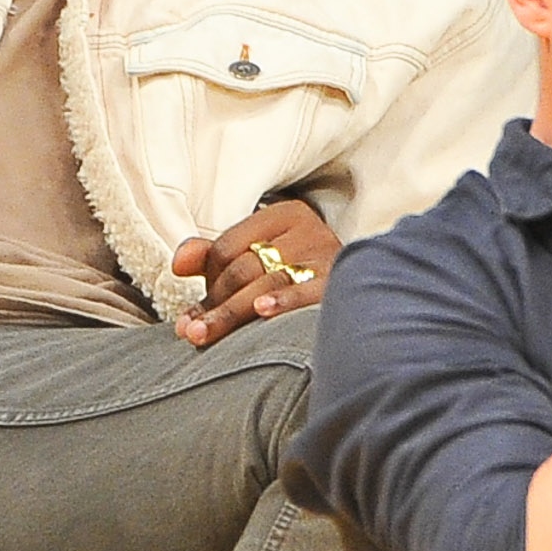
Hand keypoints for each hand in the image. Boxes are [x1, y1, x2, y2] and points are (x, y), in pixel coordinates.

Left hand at [171, 200, 339, 347]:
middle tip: (191, 332)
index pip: (228, 246)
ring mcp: (327, 257)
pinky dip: (282, 301)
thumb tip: (178, 263)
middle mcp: (308, 231)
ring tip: (203, 333)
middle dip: (214, 302)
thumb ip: (214, 257)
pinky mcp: (340, 285)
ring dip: (230, 312)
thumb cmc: (300, 273)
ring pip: (266, 282)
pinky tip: (262, 311)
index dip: (207, 278)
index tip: (195, 312)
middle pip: (245, 267)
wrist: (372, 287)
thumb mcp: (259, 256)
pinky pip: (306, 294)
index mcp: (284, 216)